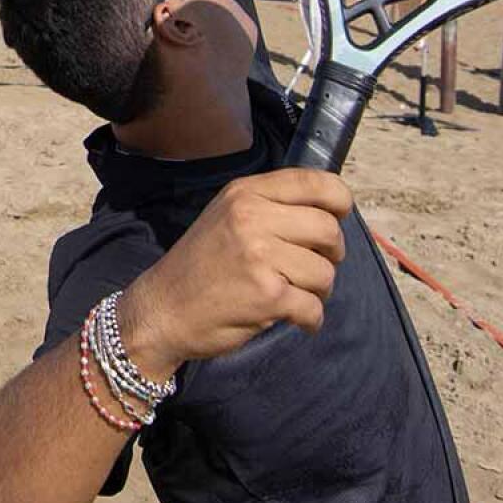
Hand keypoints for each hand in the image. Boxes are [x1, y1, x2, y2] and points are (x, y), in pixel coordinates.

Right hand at [116, 169, 351, 377]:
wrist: (163, 309)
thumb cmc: (201, 264)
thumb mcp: (226, 216)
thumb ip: (270, 206)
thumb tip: (328, 211)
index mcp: (246, 193)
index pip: (315, 183)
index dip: (340, 202)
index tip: (337, 218)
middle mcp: (252, 218)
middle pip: (329, 230)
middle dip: (332, 254)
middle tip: (314, 267)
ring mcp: (260, 256)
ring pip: (326, 272)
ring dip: (319, 290)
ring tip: (295, 293)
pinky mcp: (267, 295)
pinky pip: (314, 307)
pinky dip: (310, 318)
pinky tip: (294, 317)